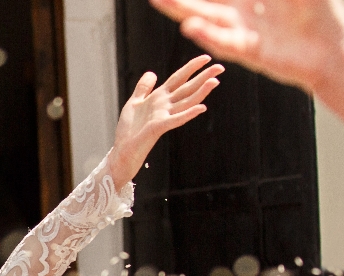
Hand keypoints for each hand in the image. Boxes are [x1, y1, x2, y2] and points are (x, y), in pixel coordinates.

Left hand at [109, 54, 223, 187]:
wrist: (123, 150)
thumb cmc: (128, 129)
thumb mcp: (133, 103)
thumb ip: (143, 88)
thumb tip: (152, 72)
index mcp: (159, 97)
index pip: (179, 78)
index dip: (192, 67)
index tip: (206, 58)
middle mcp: (165, 105)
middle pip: (187, 88)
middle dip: (203, 77)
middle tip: (221, 67)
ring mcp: (163, 116)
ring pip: (186, 102)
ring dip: (201, 92)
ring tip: (215, 82)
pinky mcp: (159, 127)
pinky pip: (176, 119)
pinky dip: (188, 114)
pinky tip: (201, 108)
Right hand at [149, 0, 343, 90]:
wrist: (332, 48)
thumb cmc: (318, 14)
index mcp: (248, 2)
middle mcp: (240, 18)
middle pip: (202, 5)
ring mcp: (242, 34)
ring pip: (206, 22)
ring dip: (184, 11)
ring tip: (161, 0)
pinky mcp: (250, 51)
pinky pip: (224, 42)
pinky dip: (207, 35)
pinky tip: (191, 26)